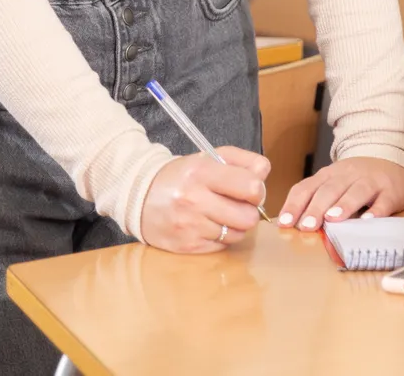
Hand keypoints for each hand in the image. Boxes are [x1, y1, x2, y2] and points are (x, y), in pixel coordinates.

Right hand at [138, 149, 271, 252]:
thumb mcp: (206, 158)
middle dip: (248, 211)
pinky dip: (221, 237)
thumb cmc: (180, 177)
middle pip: (249, 216)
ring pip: (238, 233)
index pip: (251, 186)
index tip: (249, 189)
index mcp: (201, 171)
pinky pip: (223, 246)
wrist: (138, 197)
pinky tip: (208, 226)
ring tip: (220, 215)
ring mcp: (190, 225)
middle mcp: (194, 198)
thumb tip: (264, 172)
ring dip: (235, 226)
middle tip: (236, 205)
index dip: (257, 189)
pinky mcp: (188, 245)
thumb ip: (240, 160)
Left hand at [278, 157, 403, 230]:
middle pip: (329, 190)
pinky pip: (384, 202)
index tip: (284, 223)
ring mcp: (370, 181)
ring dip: (342, 205)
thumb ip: (317, 199)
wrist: (392, 159)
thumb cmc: (357, 179)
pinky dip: (376, 212)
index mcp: (328, 175)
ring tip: (331, 219)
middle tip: (306, 226)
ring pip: (355, 192)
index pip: (307, 188)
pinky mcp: (391, 191)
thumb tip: (295, 225)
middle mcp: (347, 175)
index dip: (294, 204)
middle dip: (315, 208)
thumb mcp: (334, 183)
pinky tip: (368, 221)